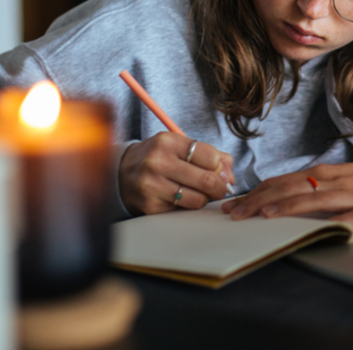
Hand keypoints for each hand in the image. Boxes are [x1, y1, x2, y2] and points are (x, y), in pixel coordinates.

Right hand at [119, 133, 235, 215]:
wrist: (122, 172)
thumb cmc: (158, 157)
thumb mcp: (179, 146)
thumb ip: (210, 155)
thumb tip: (230, 176)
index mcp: (168, 141)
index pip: (209, 156)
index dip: (221, 168)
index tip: (222, 174)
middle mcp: (158, 162)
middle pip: (206, 179)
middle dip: (220, 188)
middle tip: (221, 189)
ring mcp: (152, 185)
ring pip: (197, 199)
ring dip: (205, 199)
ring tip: (201, 193)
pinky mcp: (150, 205)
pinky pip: (182, 210)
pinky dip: (188, 206)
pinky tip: (182, 198)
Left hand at [221, 145, 352, 226]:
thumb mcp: (339, 179)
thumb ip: (312, 188)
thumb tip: (278, 195)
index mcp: (325, 176)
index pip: (284, 183)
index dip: (257, 193)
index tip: (233, 205)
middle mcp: (336, 182)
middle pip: (293, 190)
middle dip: (261, 201)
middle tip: (234, 213)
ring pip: (318, 200)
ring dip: (290, 207)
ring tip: (265, 215)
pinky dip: (342, 220)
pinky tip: (326, 227)